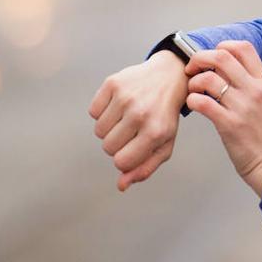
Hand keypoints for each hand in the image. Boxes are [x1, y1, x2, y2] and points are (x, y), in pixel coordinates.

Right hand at [89, 51, 187, 191]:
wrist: (169, 76)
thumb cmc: (165, 115)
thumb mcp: (164, 144)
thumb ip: (144, 168)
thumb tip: (121, 185)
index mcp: (155, 133)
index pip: (121, 162)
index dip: (124, 159)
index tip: (134, 148)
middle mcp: (140, 114)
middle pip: (107, 147)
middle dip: (117, 143)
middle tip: (132, 130)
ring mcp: (126, 97)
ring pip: (98, 131)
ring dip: (109, 128)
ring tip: (126, 117)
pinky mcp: (113, 83)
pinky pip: (93, 111)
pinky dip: (102, 111)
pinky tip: (118, 104)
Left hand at [184, 40, 261, 196]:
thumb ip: (249, 84)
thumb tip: (224, 70)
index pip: (243, 48)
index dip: (222, 46)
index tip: (212, 56)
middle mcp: (254, 90)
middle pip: (221, 56)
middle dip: (200, 58)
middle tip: (192, 68)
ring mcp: (242, 107)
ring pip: (208, 78)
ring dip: (194, 82)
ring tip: (193, 90)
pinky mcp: (229, 124)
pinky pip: (202, 102)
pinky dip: (192, 100)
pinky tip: (194, 105)